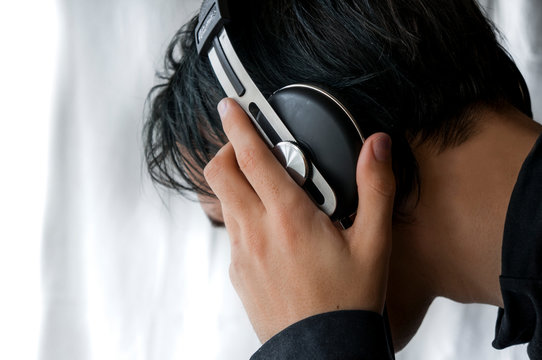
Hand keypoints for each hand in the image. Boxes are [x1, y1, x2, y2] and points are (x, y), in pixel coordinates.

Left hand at [204, 98, 395, 342]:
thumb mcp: (373, 243)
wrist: (320, 351)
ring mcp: (242, 253)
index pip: (251, 157)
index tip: (228, 105)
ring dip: (236, 183)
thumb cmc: (347, 302)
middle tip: (250, 149)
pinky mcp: (238, 272)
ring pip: (223, 201)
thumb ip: (376, 187)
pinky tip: (271, 227)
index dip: (237, 124)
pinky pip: (231, 230)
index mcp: (288, 217)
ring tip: (268, 188)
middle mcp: (256, 231)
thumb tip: (376, 145)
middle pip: (220, 173)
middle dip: (227, 150)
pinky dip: (242, 214)